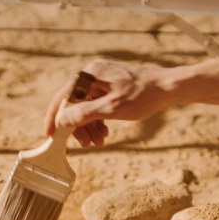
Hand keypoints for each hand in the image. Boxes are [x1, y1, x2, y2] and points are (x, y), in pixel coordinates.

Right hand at [43, 60, 177, 146]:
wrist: (169, 88)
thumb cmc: (143, 95)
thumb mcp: (113, 108)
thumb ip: (86, 114)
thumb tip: (62, 120)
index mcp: (90, 74)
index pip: (64, 97)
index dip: (55, 117)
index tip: (50, 135)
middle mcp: (93, 75)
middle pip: (75, 104)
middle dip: (78, 126)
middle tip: (86, 144)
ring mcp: (102, 81)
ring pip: (86, 107)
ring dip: (89, 126)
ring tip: (99, 142)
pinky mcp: (110, 88)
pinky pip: (96, 106)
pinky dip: (98, 120)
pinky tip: (104, 134)